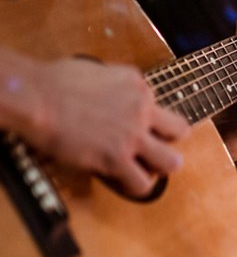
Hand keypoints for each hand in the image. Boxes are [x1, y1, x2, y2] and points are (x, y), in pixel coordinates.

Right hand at [21, 58, 189, 195]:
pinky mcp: (117, 158)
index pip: (159, 104)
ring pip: (170, 161)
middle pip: (179, 131)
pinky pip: (142, 182)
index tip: (140, 125)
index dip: (151, 118)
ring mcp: (133, 135)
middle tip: (153, 148)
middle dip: (169, 142)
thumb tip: (111, 94)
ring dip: (161, 167)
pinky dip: (136, 186)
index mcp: (137, 85)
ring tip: (147, 170)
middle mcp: (142, 109)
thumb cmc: (55, 81)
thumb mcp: (97, 70)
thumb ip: (114, 83)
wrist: (38, 97)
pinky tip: (126, 183)